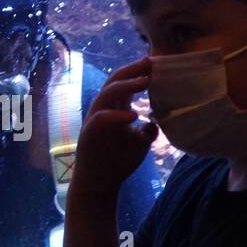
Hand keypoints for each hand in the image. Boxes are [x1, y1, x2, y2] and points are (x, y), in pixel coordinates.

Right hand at [72, 56, 157, 199]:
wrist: (99, 184)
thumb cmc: (117, 161)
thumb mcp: (140, 143)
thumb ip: (148, 130)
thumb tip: (157, 121)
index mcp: (115, 108)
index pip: (126, 82)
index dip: (140, 72)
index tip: (157, 63)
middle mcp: (104, 109)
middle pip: (116, 80)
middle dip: (133, 70)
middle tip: (151, 63)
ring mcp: (95, 119)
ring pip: (107, 93)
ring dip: (126, 85)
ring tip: (145, 81)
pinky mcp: (89, 133)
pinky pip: (102, 118)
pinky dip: (117, 115)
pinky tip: (133, 115)